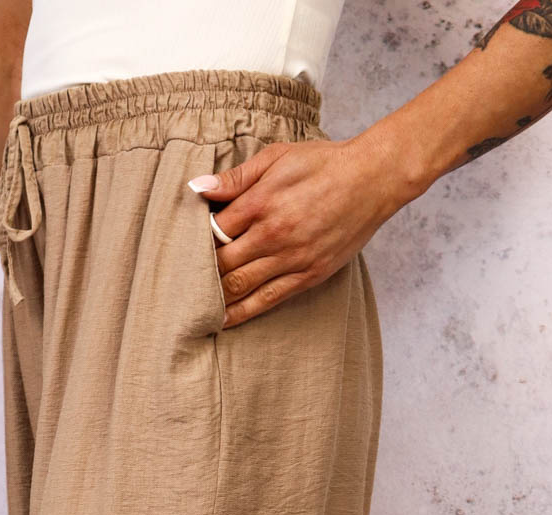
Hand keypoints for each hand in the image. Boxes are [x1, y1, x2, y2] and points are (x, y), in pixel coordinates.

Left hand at [188, 130, 413, 328]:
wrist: (372, 180)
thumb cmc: (323, 163)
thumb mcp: (277, 158)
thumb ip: (236, 177)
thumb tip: (197, 189)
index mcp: (261, 202)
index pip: (213, 230)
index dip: (194, 240)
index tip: (182, 246)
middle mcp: (274, 235)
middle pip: (222, 264)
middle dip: (199, 273)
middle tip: (179, 281)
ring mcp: (292, 259)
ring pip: (241, 287)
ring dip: (214, 299)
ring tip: (191, 308)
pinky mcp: (308, 276)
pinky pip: (268, 300)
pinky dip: (242, 312)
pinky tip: (223, 319)